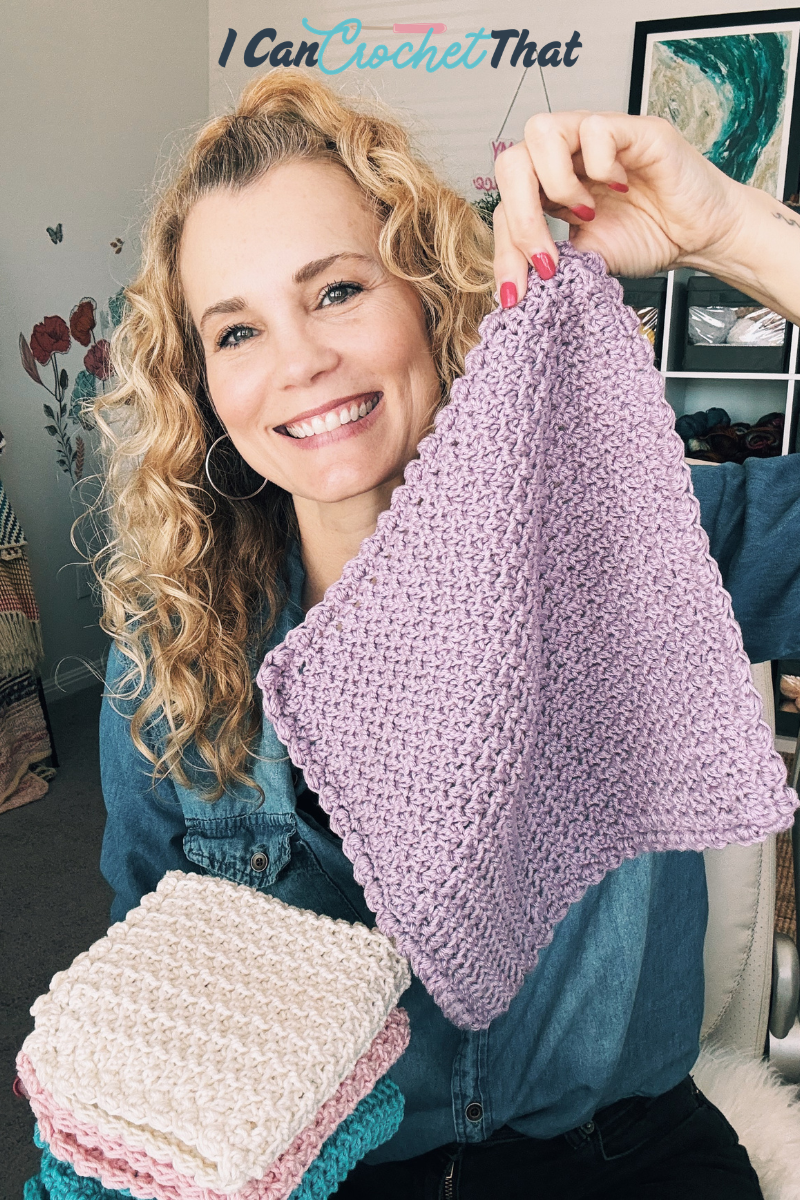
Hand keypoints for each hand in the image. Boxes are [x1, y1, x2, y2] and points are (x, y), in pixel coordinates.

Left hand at [492, 111, 742, 306]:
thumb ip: (552, 262)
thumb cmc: (650, 237)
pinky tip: (620, 186)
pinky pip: (594, 129)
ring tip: (586, 211)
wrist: (701, 236)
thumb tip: (515, 287)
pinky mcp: (631, 129)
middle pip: (510, 163)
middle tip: (548, 259)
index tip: (515, 293)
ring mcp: (594, 139)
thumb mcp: (588, 259)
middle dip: (520, 219)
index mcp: (549, 188)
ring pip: (541, 132)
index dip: (505, 251)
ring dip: (556, 183)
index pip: (504, 208)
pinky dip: (600, 164)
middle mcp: (566, 158)